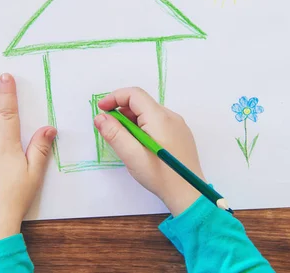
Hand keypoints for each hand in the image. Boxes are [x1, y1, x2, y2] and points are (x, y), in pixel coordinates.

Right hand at [94, 88, 203, 215]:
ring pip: (150, 113)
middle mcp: (171, 116)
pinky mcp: (181, 135)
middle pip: (142, 103)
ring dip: (132, 120)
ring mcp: (178, 125)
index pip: (134, 94)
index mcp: (159, 117)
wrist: (189, 194)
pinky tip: (140, 145)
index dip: (115, 97)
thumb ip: (114, 133)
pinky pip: (158, 123)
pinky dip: (144, 127)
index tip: (101, 110)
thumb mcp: (132, 155)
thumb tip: (100, 117)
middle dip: (122, 111)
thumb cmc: (160, 176)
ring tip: (124, 140)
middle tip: (109, 129)